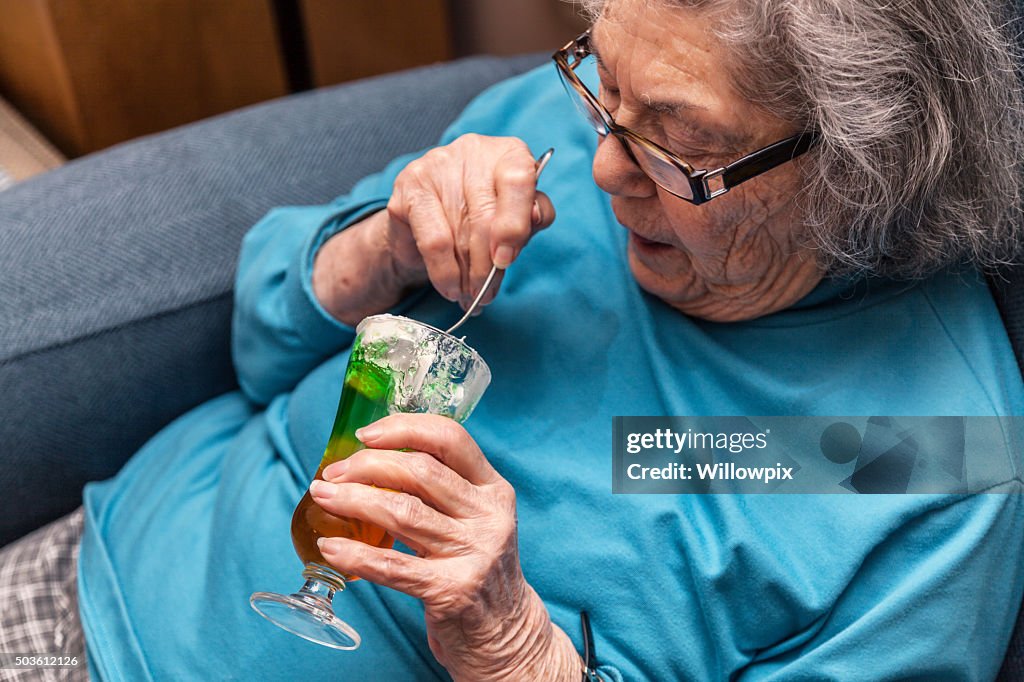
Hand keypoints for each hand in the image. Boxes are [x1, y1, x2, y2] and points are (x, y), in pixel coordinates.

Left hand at [308, 414, 579, 681]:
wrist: (505, 632)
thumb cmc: (475, 566)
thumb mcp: (475, 518)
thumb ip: (442, 489)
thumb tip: (371, 458)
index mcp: (493, 489)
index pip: (450, 439)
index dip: (404, 428)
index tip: (365, 434)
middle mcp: (489, 516)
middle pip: (420, 472)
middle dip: (367, 465)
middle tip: (332, 473)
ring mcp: (474, 553)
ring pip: (403, 512)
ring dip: (353, 500)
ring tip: (323, 496)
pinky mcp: (452, 591)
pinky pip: (392, 566)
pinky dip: (354, 553)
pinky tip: (330, 545)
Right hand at [312, 135, 554, 325]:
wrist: (426, 222)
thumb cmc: (482, 217)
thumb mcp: (516, 218)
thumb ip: (533, 216)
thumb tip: (534, 218)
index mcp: (508, 153)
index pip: (518, 180)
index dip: (513, 225)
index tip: (505, 260)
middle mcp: (473, 151)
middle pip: (485, 216)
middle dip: (488, 267)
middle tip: (487, 295)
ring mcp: (437, 165)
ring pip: (459, 233)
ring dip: (466, 276)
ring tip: (471, 297)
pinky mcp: (409, 187)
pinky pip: (433, 240)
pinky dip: (444, 272)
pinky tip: (450, 287)